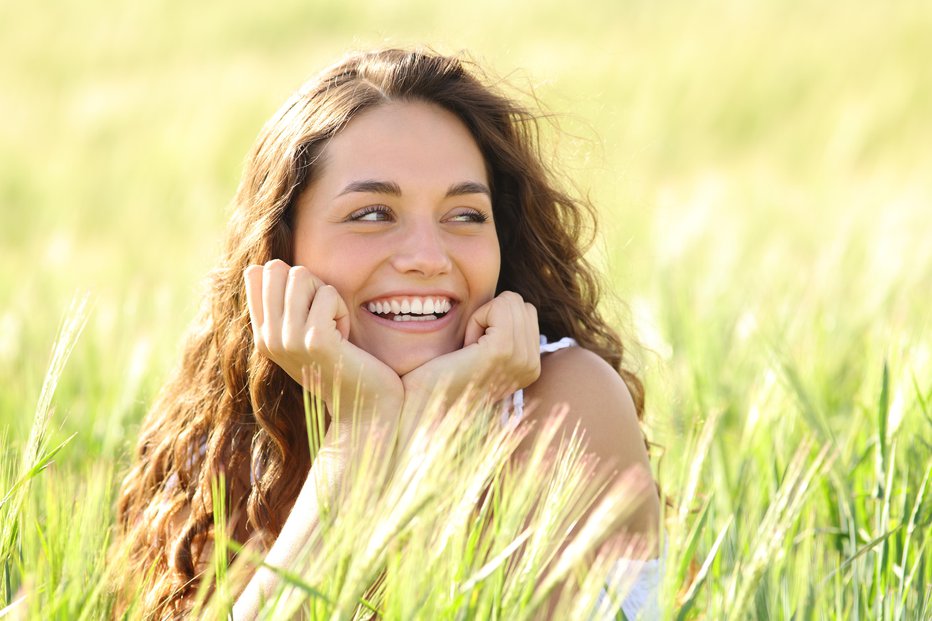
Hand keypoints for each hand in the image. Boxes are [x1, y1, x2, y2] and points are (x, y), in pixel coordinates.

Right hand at [244, 260, 403, 424]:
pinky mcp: (315, 340)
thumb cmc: (339, 363)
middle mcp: (268, 338)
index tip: (305, 309)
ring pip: (301, 275)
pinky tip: (343, 337)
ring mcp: (288, 339)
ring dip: (326, 296)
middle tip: (322, 314)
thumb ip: (284, 307)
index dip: (289, 279)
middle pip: (278, 268)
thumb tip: (273, 265)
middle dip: (309, 283)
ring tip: (333, 325)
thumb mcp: (301, 335)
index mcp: (261, 334)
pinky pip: (327, 293)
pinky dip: (341, 309)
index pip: (256, 274)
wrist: (361, 405)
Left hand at [401, 291, 540, 410]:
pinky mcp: (504, 349)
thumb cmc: (443, 375)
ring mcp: (521, 358)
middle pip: (520, 303)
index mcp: (532, 365)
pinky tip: (466, 347)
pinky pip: (498, 307)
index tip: (476, 350)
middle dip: (490, 316)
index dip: (494, 320)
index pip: (526, 310)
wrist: (423, 403)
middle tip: (471, 349)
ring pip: (510, 301)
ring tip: (469, 350)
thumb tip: (511, 301)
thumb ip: (504, 330)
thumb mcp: (483, 350)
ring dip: (481, 319)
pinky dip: (476, 320)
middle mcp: (533, 365)